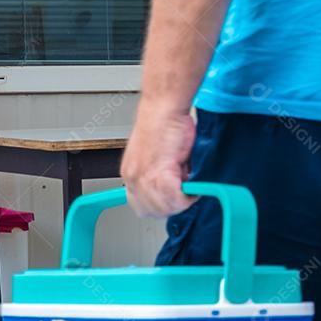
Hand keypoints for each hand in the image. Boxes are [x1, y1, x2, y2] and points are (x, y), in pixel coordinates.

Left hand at [121, 103, 196, 217]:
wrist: (163, 108)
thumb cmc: (163, 125)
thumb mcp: (155, 157)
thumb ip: (159, 176)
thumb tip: (175, 192)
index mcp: (130, 174)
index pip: (141, 207)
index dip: (161, 206)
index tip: (174, 198)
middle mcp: (132, 178)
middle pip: (153, 211)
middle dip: (173, 205)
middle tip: (185, 189)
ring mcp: (143, 177)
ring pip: (166, 208)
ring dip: (182, 199)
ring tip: (187, 179)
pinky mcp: (159, 173)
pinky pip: (176, 198)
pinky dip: (188, 193)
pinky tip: (189, 177)